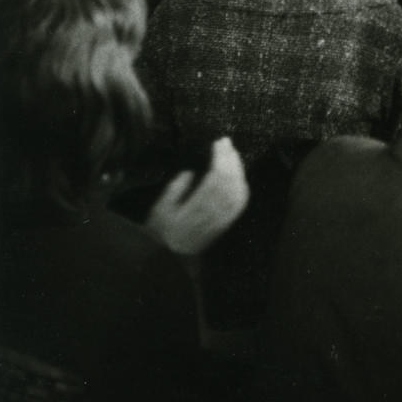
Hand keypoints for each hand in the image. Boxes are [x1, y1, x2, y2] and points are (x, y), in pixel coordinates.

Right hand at [145, 136, 248, 255]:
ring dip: (237, 170)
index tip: (218, 143)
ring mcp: (220, 221)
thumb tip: (190, 172)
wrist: (171, 259)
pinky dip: (242, 186)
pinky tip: (239, 175)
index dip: (219, 160)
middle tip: (227, 142)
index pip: (213, 181)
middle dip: (229, 160)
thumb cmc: (161, 231)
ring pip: (236, 193)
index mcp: (193, 211)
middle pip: (227, 184)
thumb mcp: (159, 210)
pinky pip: (239, 205)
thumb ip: (174, 190)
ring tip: (232, 153)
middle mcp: (210, 216)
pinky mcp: (226, 224)